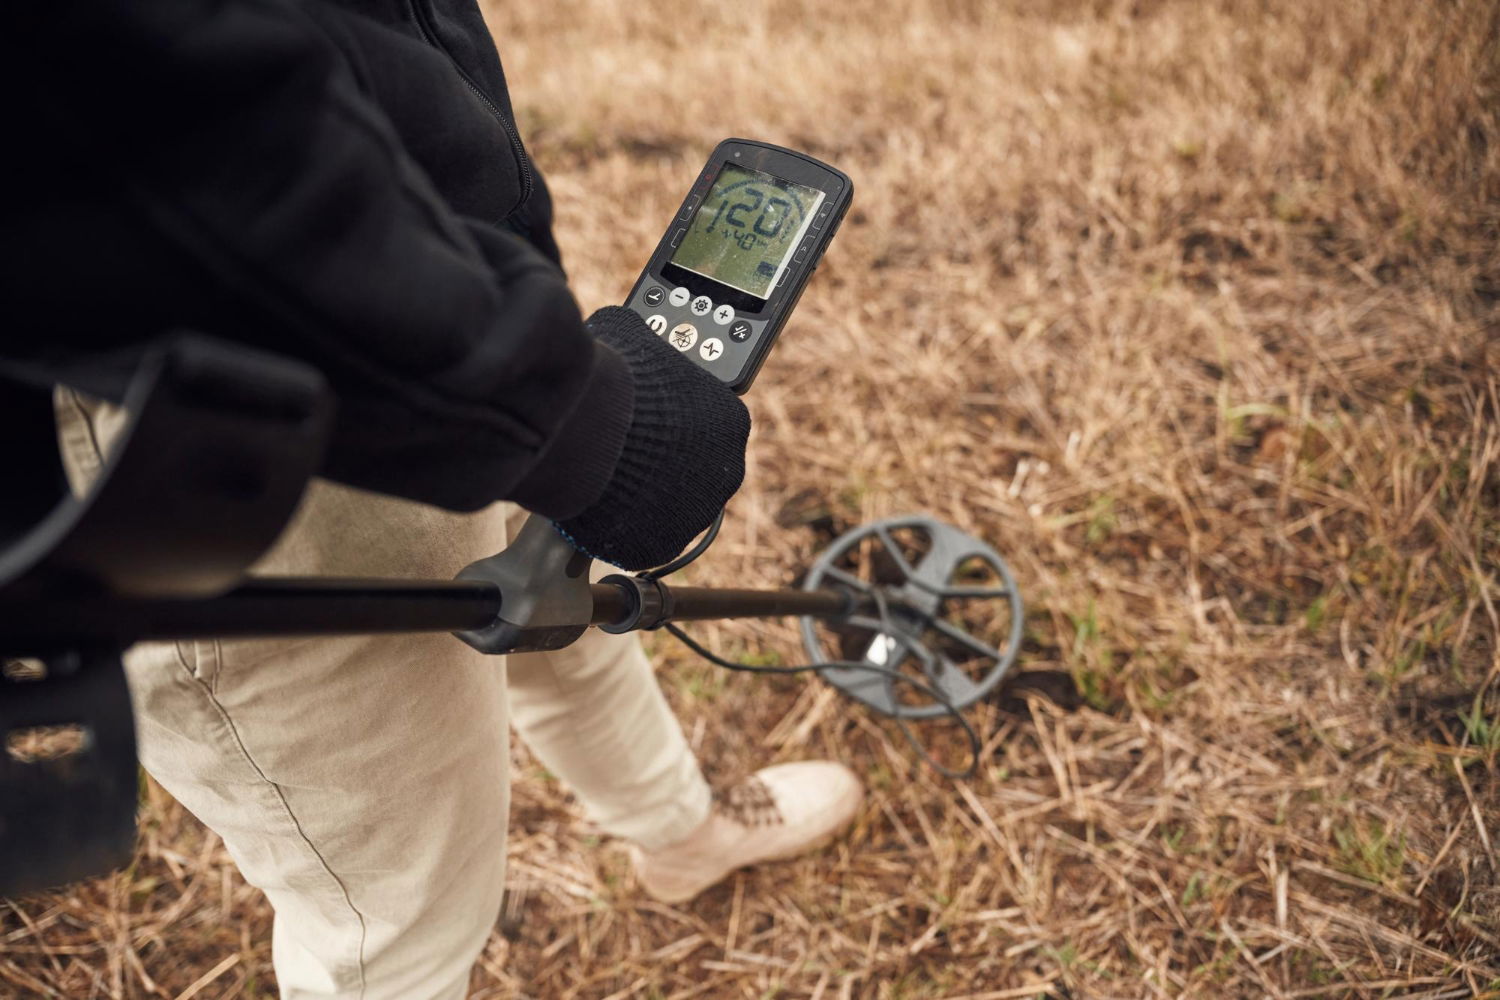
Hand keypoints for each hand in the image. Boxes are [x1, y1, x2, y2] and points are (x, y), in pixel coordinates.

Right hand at [554, 307, 749, 569]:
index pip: (709, 423)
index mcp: (730, 419)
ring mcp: (697, 510)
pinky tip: (601, 503)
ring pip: (671, 502)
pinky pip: (644, 534)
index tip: (650, 418)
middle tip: (627, 446)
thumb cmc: (612, 378)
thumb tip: (632, 329)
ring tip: (608, 475)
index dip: (674, 420)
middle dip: (664, 459)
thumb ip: (646, 347)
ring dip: (646, 492)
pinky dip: (624, 523)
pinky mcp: (665, 543)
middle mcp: (727, 468)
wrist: (585, 431)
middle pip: (694, 466)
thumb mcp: (635, 338)